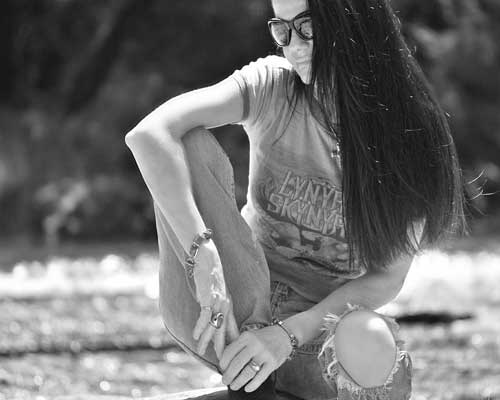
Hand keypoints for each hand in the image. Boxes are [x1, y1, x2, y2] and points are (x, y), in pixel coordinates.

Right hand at [192, 241, 238, 358]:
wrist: (207, 257)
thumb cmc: (210, 274)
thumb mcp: (216, 292)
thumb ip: (215, 305)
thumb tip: (211, 319)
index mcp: (228, 305)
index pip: (232, 328)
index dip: (231, 343)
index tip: (231, 357)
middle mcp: (225, 305)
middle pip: (224, 330)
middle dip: (222, 347)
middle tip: (222, 362)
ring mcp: (217, 301)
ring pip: (213, 325)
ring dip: (207, 340)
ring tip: (202, 351)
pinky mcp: (208, 296)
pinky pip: (205, 314)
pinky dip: (200, 326)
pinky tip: (196, 335)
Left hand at [219, 325, 292, 391]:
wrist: (284, 335)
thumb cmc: (263, 338)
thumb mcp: (250, 336)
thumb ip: (238, 346)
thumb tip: (224, 363)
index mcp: (246, 336)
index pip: (229, 351)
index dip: (223, 363)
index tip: (222, 369)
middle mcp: (255, 344)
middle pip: (236, 363)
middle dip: (228, 375)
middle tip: (225, 380)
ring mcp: (264, 354)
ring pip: (247, 372)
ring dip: (238, 382)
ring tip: (234, 386)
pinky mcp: (273, 363)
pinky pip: (260, 377)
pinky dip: (252, 385)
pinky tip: (247, 388)